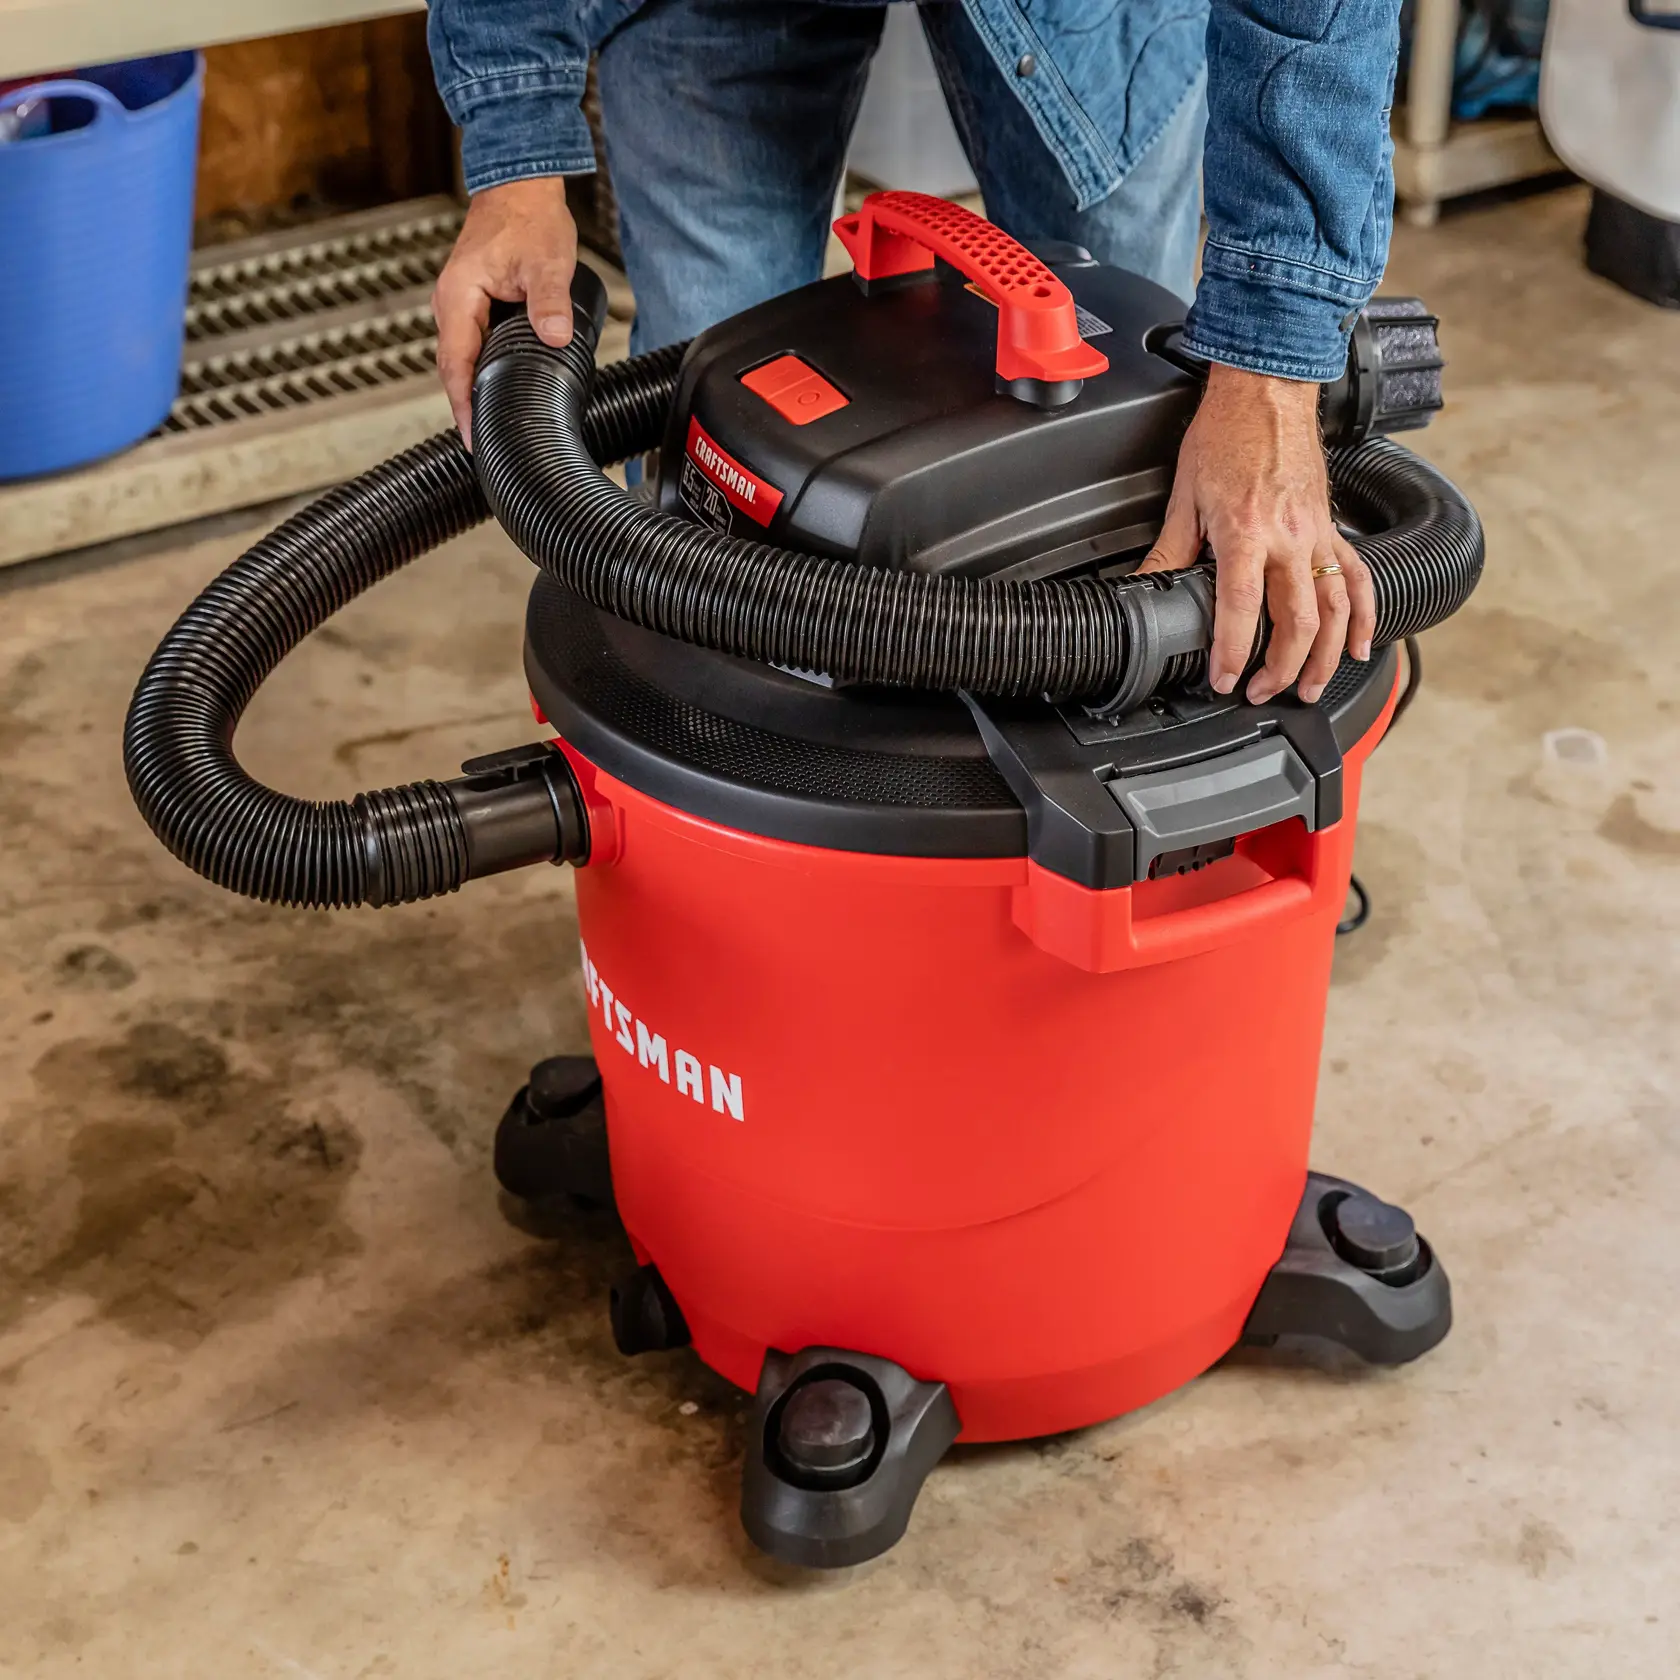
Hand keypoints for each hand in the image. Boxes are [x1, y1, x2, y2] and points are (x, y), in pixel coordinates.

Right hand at [431, 177, 578, 446]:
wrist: (520, 186)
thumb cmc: (529, 218)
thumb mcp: (547, 261)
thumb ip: (550, 301)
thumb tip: (555, 336)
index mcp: (459, 298)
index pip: (456, 365)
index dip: (463, 406)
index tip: (473, 440)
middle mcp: (450, 304)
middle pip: (454, 370)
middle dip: (467, 409)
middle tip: (486, 449)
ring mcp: (459, 305)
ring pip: (462, 360)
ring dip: (474, 392)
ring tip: (492, 430)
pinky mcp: (472, 305)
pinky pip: (472, 347)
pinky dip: (481, 372)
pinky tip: (498, 391)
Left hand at [1137, 363, 1375, 704]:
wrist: (1267, 389)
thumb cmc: (1226, 433)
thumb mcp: (1184, 495)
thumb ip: (1169, 550)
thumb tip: (1143, 586)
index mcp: (1246, 531)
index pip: (1242, 608)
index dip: (1234, 652)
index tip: (1224, 680)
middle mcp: (1289, 537)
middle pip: (1297, 620)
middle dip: (1282, 668)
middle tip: (1262, 692)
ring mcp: (1318, 533)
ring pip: (1335, 609)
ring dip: (1327, 656)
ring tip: (1312, 687)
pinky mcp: (1332, 526)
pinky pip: (1358, 577)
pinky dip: (1364, 616)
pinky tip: (1360, 646)